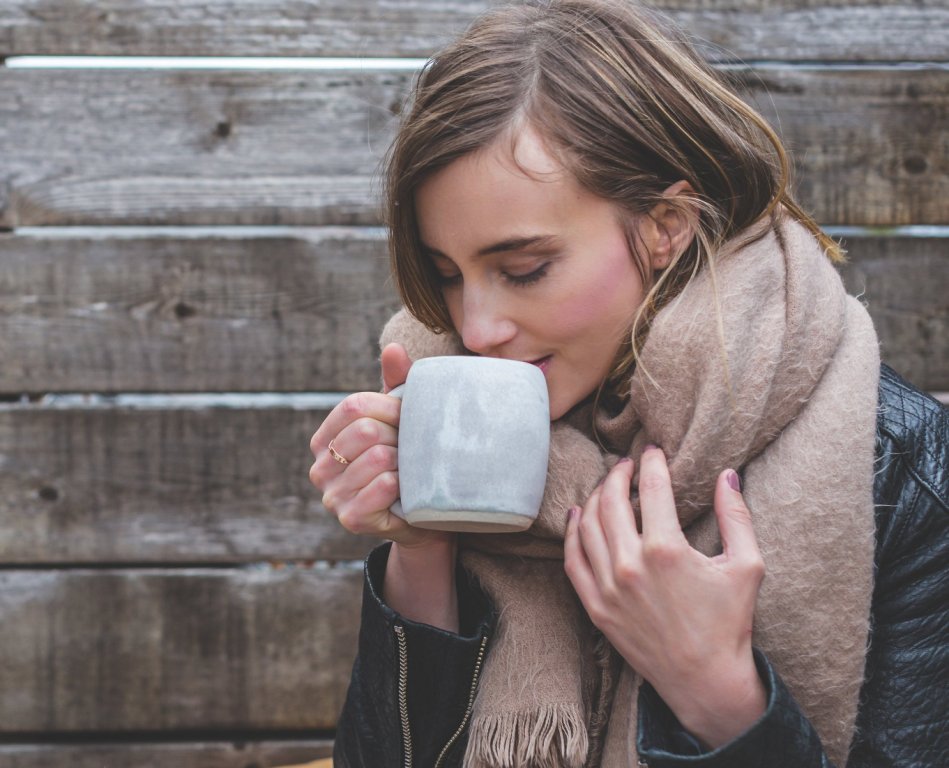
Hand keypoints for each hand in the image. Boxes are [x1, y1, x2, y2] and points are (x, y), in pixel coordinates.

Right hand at [309, 343, 449, 548]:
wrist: (423, 514)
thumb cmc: (407, 460)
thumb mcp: (400, 420)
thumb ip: (396, 383)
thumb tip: (393, 348)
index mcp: (323, 439)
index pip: (354, 406)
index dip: (390, 408)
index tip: (409, 419)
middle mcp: (319, 468)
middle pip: (366, 430)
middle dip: (399, 436)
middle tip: (413, 450)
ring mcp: (332, 496)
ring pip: (378, 457)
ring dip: (405, 461)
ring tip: (411, 470)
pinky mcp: (351, 519)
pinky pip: (383, 485)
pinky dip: (404, 483)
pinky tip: (407, 490)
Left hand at [564, 446, 766, 747]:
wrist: (704, 679)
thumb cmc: (729, 623)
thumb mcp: (746, 566)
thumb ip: (737, 516)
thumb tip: (727, 475)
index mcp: (666, 550)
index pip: (651, 488)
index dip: (651, 463)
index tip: (653, 451)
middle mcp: (630, 564)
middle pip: (611, 501)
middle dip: (618, 474)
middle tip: (627, 464)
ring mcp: (608, 587)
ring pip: (587, 525)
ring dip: (594, 497)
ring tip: (607, 486)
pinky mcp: (595, 606)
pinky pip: (572, 559)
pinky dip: (571, 533)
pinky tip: (577, 515)